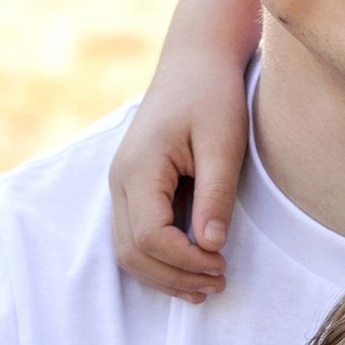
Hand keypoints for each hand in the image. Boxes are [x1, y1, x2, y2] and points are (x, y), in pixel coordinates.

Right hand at [108, 50, 251, 303]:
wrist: (195, 59)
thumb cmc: (212, 94)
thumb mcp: (224, 142)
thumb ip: (216, 193)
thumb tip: (211, 246)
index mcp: (138, 168)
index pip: (149, 237)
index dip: (185, 261)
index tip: (223, 265)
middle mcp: (119, 180)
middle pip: (131, 252)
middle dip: (173, 276)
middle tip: (219, 284)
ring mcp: (121, 183)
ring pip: (126, 250)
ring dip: (164, 274)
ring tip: (207, 285)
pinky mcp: (132, 185)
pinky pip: (134, 234)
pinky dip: (158, 258)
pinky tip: (191, 265)